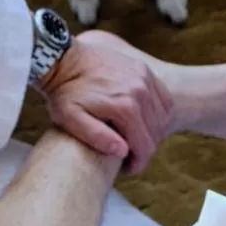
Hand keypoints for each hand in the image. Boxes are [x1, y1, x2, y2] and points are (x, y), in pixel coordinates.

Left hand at [40, 32, 171, 173]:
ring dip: (151, 132)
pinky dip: (157, 113)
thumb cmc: (64, 92)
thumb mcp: (71, 119)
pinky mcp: (143, 69)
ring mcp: (144, 77)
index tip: (126, 168)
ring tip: (133, 138)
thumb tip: (123, 151)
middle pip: (155, 134)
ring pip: (162, 117)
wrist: (62, 58)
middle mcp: (140, 90)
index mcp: (125, 107)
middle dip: (143, 149)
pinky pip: (163, 99)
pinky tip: (142, 120)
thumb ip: (97, 137)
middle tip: (128, 155)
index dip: (138, 164)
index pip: (145, 147)